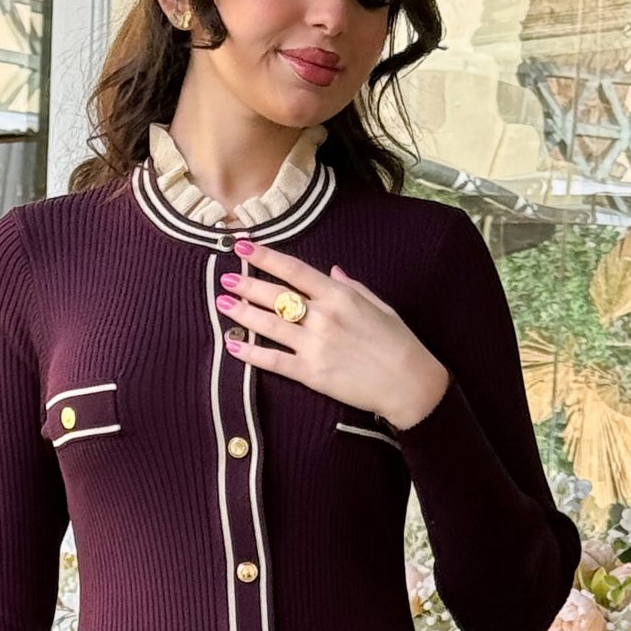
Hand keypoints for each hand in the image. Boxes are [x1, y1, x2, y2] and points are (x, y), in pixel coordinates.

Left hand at [217, 240, 449, 430]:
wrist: (409, 382)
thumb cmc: (398, 342)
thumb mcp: (377, 305)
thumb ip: (350, 287)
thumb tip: (330, 272)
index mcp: (339, 295)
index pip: (293, 270)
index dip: (265, 257)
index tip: (244, 247)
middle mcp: (323, 316)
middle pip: (275, 296)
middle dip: (247, 284)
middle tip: (225, 277)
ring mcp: (315, 345)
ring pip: (269, 325)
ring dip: (242, 312)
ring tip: (222, 303)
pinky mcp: (312, 373)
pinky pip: (274, 361)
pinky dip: (251, 353)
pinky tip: (233, 344)